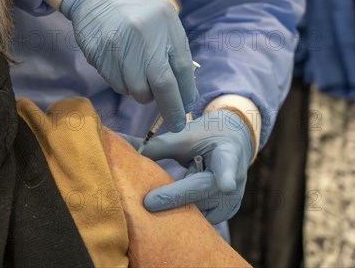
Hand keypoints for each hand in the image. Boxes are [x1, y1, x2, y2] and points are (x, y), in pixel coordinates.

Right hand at [60, 0, 197, 131]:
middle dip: (171, 110)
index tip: (186, 110)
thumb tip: (185, 92)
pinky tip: (123, 67)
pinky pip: (117, 84)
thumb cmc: (137, 7)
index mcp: (165, 24)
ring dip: (143, 93)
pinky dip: (125, 84)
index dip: (186, 95)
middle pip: (162, 86)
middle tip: (175, 124)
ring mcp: (118, 46)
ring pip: (136, 91)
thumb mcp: (164, 19)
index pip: (182, 70)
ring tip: (140, 77)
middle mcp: (143, 36)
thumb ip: (175, 51)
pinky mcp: (99, 54)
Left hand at [119, 110, 252, 223]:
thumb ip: (154, 145)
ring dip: (176, 207)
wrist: (233, 143)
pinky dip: (182, 213)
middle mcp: (234, 180)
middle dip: (174, 198)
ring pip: (198, 209)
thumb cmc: (204, 137)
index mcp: (227, 154)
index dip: (226, 175)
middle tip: (147, 203)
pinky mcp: (226, 213)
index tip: (225, 185)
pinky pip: (200, 219)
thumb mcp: (182, 137)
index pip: (227, 165)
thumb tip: (119, 142)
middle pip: (201, 192)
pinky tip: (167, 207)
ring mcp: (232, 200)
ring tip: (155, 200)